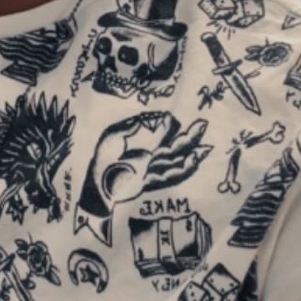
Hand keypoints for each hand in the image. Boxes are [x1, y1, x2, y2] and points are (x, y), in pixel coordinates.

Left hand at [89, 112, 211, 206]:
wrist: (94, 183)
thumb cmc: (101, 159)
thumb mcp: (115, 135)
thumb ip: (133, 125)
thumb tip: (153, 116)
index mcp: (144, 148)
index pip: (163, 136)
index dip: (170, 127)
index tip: (174, 117)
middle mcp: (151, 161)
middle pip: (175, 149)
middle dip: (190, 138)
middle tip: (203, 124)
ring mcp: (152, 173)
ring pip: (177, 164)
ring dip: (192, 156)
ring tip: (206, 147)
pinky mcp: (150, 183)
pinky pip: (170, 177)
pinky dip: (183, 169)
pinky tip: (192, 161)